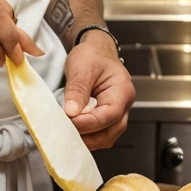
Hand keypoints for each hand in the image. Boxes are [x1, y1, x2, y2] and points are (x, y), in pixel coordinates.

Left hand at [63, 30, 135, 149]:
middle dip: (89, 136)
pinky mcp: (107, 117)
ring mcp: (117, 113)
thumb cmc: (92, 55)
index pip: (109, 115)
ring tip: (68, 133)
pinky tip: (74, 131)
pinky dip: (88, 136)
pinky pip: (101, 133)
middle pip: (111, 131)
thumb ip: (77, 89)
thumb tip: (72, 112)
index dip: (89, 123)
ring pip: (107, 136)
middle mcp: (124, 105)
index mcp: (122, 90)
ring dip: (88, 139)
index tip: (70, 122)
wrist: (94, 51)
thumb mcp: (81, 66)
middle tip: (66, 132)